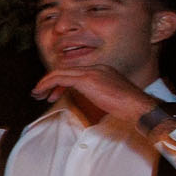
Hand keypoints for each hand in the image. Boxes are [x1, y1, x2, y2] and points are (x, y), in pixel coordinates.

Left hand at [32, 65, 155, 125]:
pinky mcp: (87, 80)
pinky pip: (61, 78)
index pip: (75, 73)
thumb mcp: (109, 97)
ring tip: (38, 94)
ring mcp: (92, 72)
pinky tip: (43, 92)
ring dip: (46, 83)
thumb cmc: (127, 107)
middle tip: (40, 93)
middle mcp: (96, 68)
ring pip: (61, 73)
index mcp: (102, 70)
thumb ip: (96, 94)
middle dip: (50, 82)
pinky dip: (49, 84)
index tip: (54, 94)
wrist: (137, 107)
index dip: (61, 83)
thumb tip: (85, 101)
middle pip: (66, 71)